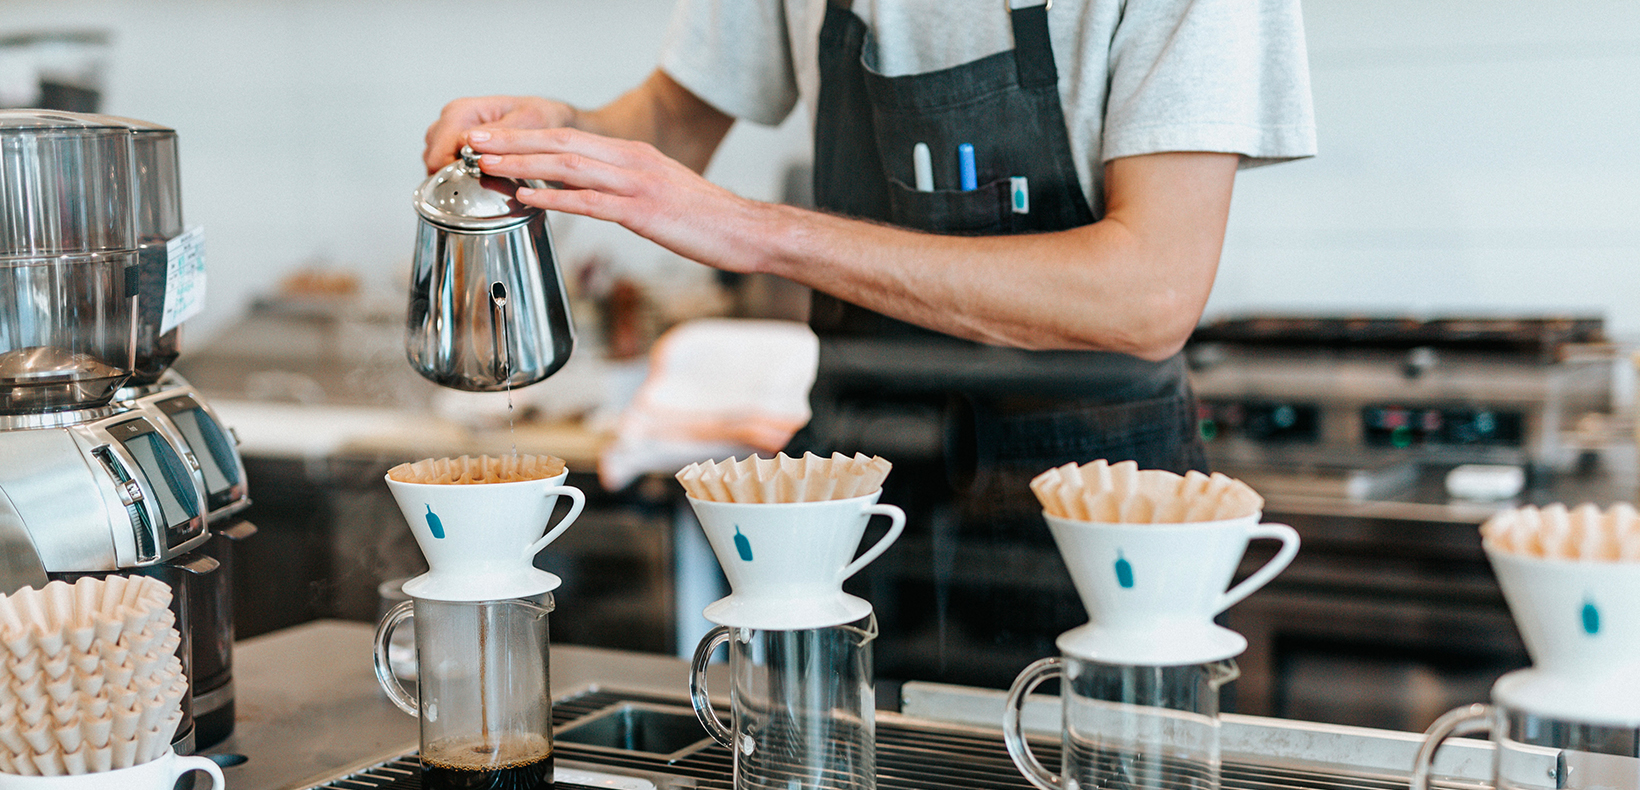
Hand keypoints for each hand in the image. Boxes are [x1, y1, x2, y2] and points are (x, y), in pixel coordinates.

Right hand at [422, 96, 577, 173]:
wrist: (550, 118)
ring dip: (453, 177)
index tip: (479, 185)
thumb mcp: (529, 122)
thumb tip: (470, 142)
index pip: (440, 152)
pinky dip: (457, 174)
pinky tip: (477, 179)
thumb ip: (501, 133)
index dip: (456, 174)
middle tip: (482, 188)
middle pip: (433, 159)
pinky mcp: (455, 143)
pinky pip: (445, 164)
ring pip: (435, 163)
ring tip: (482, 183)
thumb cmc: (541, 116)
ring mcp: (451, 131)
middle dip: (452, 177)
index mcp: (463, 111)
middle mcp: (452, 118)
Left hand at [468, 126, 773, 273]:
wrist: (744, 230)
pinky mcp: (643, 211)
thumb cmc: (704, 219)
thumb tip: (590, 192)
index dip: (527, 137)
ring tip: (488, 165)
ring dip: (523, 164)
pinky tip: (527, 197)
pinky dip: (554, 196)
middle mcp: (631, 161)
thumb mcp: (660, 192)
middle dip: (514, 142)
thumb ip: (624, 186)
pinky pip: (590, 201)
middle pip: (561, 143)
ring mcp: (637, 184)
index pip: (570, 138)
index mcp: (633, 155)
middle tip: (476, 143)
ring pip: (568, 166)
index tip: (495, 139)